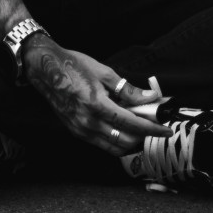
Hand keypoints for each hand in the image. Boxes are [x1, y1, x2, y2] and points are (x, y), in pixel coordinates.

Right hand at [23, 38, 170, 155]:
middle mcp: (88, 122)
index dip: (151, 128)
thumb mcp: (104, 72)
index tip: (166, 129)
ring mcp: (81, 130)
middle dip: (144, 136)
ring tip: (143, 130)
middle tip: (156, 126)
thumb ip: (129, 89)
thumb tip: (150, 98)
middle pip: (124, 140)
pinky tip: (124, 131)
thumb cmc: (74, 66)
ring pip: (113, 147)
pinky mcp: (76, 132)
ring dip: (132, 142)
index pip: (131, 123)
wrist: (46, 70)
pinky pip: (101, 144)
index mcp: (97, 105)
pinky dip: (117, 142)